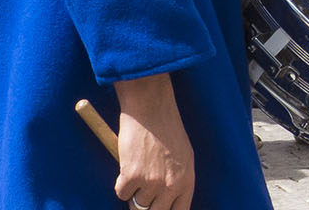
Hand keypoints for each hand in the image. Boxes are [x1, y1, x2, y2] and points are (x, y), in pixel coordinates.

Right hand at [114, 74, 193, 209]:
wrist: (151, 108)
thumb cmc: (167, 129)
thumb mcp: (183, 157)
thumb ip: (177, 181)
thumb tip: (165, 201)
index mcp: (187, 181)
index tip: (157, 209)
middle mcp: (171, 186)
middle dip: (146, 207)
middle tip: (141, 192)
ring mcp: (151, 183)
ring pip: (136, 204)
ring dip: (134, 191)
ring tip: (138, 168)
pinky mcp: (131, 177)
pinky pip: (121, 193)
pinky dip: (121, 182)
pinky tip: (128, 163)